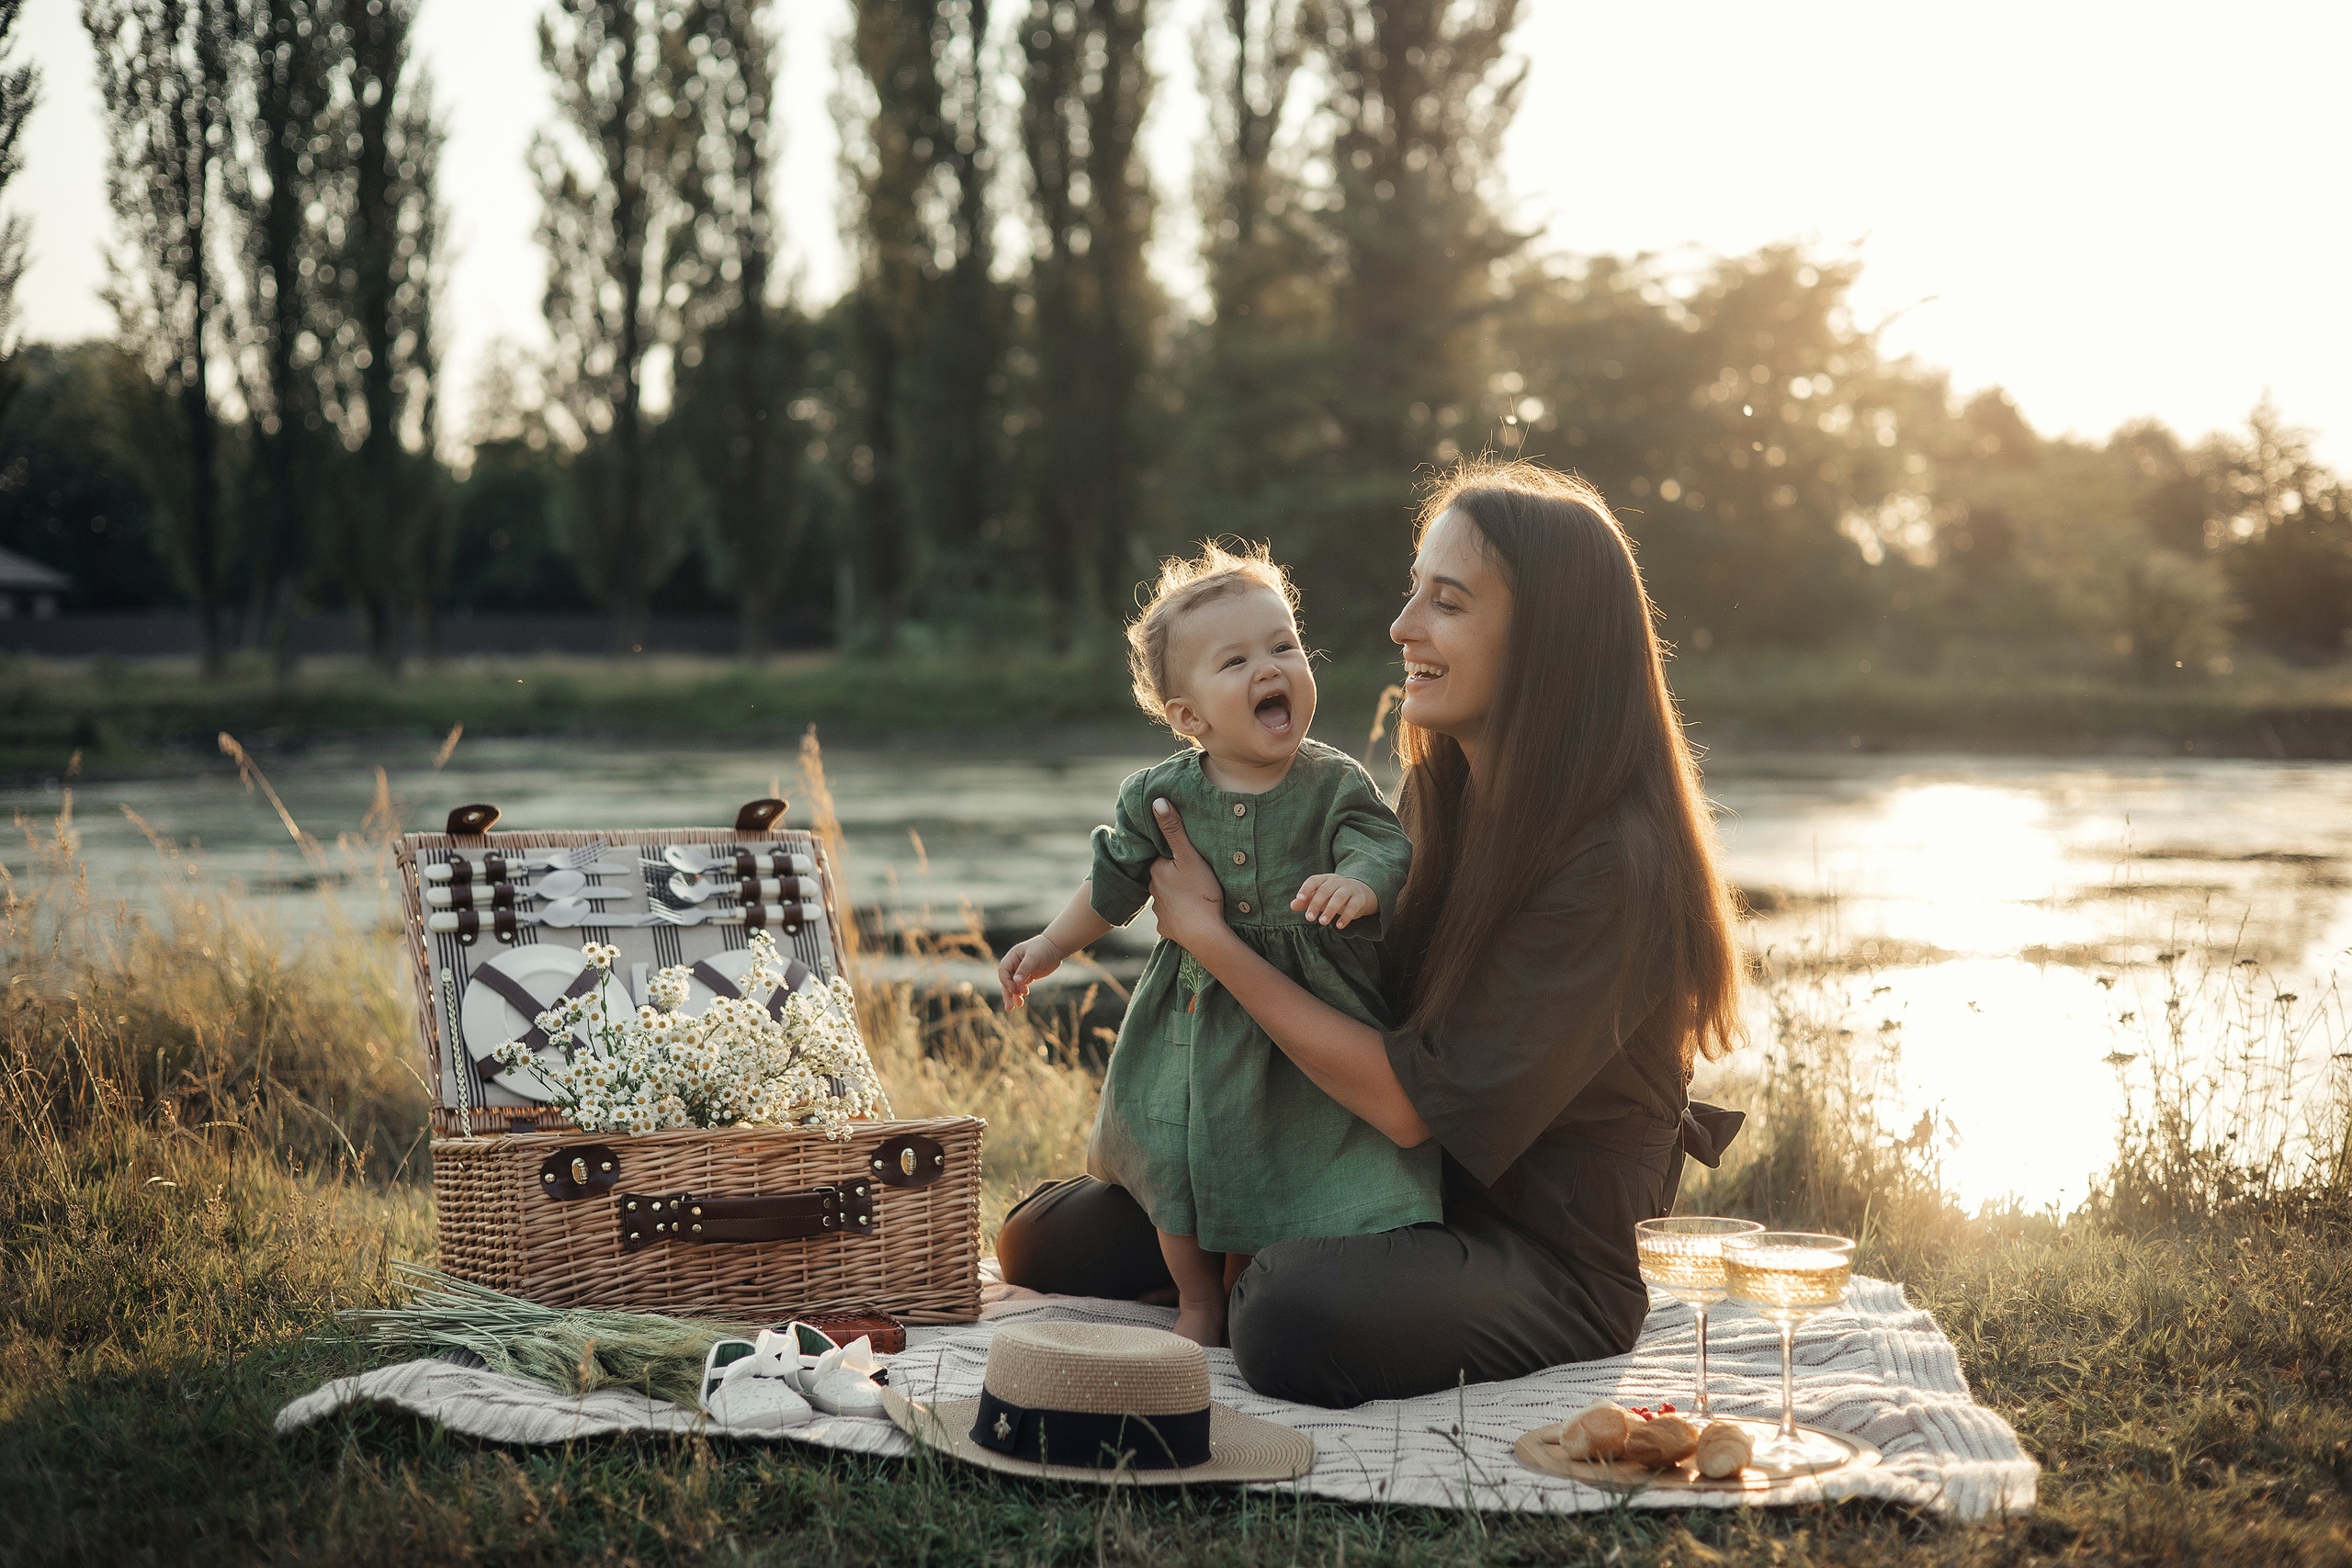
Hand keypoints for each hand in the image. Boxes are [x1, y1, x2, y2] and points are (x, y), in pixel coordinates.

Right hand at [996, 933, 1063, 1009]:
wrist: (1056, 947)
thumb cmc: (1044, 948)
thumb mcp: (1034, 957)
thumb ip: (1025, 969)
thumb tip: (1016, 981)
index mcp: (1011, 957)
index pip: (1003, 972)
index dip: (1006, 982)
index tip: (1014, 989)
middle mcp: (1013, 965)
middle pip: (1006, 981)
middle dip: (1008, 994)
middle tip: (1009, 1007)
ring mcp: (1020, 971)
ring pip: (1012, 986)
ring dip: (1013, 996)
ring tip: (1019, 1005)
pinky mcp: (1027, 976)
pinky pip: (1020, 987)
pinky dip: (1020, 993)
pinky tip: (1023, 998)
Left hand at [1147, 798, 1231, 951]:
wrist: (1204, 933)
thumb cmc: (1200, 892)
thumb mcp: (1189, 856)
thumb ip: (1173, 830)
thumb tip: (1156, 801)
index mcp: (1156, 871)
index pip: (1162, 858)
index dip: (1174, 856)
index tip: (1188, 858)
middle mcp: (1152, 891)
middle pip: (1164, 878)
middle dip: (1174, 876)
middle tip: (1194, 876)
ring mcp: (1158, 912)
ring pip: (1166, 898)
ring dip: (1177, 897)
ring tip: (1194, 895)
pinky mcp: (1166, 929)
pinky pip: (1171, 919)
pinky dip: (1179, 917)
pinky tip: (1190, 915)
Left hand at [1292, 874, 1376, 928]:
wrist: (1360, 892)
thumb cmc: (1334, 895)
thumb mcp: (1320, 896)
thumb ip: (1306, 901)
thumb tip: (1293, 905)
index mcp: (1325, 879)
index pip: (1314, 880)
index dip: (1306, 888)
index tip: (1299, 898)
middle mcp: (1337, 882)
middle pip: (1325, 890)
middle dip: (1316, 904)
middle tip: (1309, 918)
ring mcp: (1349, 889)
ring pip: (1339, 897)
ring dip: (1330, 910)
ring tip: (1322, 922)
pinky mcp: (1359, 899)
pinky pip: (1353, 906)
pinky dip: (1346, 916)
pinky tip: (1339, 926)